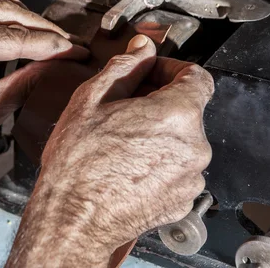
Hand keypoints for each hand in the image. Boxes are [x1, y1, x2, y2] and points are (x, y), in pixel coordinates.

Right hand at [8, 35, 213, 266]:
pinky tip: (130, 165)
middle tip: (125, 108)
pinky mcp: (183, 200)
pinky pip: (178, 169)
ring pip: (182, 140)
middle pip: (188, 110)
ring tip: (123, 142)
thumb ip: (126, 67)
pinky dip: (161, 162)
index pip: (197, 76)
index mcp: (177, 114)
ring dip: (160, 134)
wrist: (72, 220)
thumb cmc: (78, 165)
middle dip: (160, 102)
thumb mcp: (92, 100)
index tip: (153, 73)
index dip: (172, 69)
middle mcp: (194, 146)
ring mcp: (191, 177)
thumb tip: (143, 49)